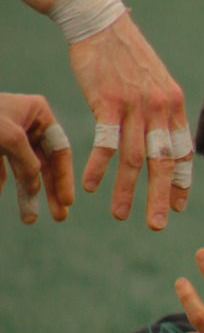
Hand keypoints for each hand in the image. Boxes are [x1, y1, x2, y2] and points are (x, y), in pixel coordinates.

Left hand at [0, 90, 73, 223]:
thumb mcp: (11, 139)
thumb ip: (29, 165)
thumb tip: (35, 189)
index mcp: (37, 112)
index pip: (59, 149)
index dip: (64, 177)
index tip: (67, 202)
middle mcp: (26, 123)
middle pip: (44, 163)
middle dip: (49, 191)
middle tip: (59, 217)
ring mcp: (8, 135)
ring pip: (23, 170)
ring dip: (26, 195)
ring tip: (29, 219)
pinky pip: (2, 170)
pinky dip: (1, 184)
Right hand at [65, 12, 189, 228]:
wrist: (101, 22)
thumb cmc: (126, 54)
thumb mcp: (155, 80)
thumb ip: (163, 109)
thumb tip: (165, 136)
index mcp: (174, 104)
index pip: (181, 151)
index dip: (181, 181)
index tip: (181, 206)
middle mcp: (160, 107)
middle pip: (162, 162)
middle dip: (161, 197)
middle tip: (158, 225)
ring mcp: (135, 105)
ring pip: (134, 158)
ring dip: (127, 191)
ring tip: (121, 216)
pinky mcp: (108, 101)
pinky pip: (105, 143)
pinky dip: (98, 167)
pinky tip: (90, 186)